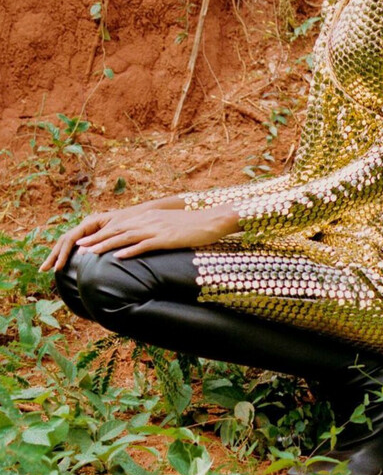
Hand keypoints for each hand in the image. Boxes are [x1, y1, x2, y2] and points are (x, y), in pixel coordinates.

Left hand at [40, 201, 238, 271]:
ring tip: (91, 254)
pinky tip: (118, 258)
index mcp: (148, 217)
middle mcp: (149, 220)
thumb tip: (142, 241)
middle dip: (96, 240)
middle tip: (79, 249)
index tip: (85, 242)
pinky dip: (130, 251)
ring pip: (126, 237)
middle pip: (117, 230)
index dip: (101, 234)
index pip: (119, 225)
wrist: (212, 220)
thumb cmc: (192, 225)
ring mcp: (157, 228)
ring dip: (106, 245)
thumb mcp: (169, 225)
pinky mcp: (167, 238)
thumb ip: (154, 231)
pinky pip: (145, 245)